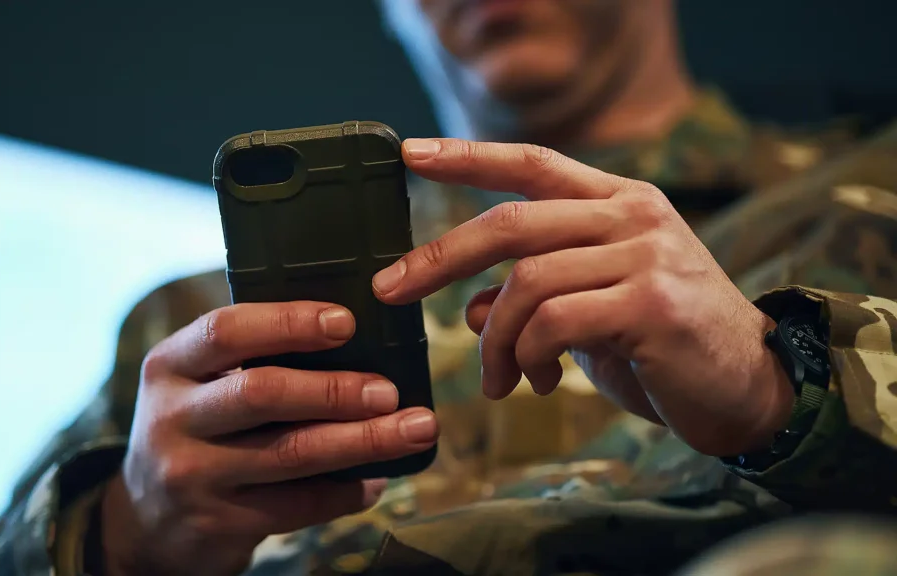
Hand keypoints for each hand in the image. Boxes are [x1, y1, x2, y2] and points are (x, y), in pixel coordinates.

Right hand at [101, 302, 438, 575]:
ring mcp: (191, 474)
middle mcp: (172, 417)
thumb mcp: (197, 383)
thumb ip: (251, 358)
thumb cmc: (195, 429)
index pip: (226, 330)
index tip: (347, 321)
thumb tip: (357, 342)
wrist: (147, 521)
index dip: (290, 322)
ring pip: (291, 453)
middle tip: (389, 390)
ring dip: (361, 441)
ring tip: (412, 430)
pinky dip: (345, 492)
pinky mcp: (218, 522)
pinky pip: (297, 505)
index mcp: (170, 365)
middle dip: (336, 389)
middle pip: (262, 393)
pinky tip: (376, 481)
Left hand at [374, 138, 792, 456]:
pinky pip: (553, 322)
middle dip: (439, 257)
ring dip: (496, 341)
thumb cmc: (662, 346)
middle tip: (388, 290)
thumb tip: (472, 307)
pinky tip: (538, 383)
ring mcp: (647, 255)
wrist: (748, 390)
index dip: (467, 156)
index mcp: (618, 203)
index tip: (409, 154)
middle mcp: (634, 215)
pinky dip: (527, 356)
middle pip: (512, 222)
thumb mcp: (589, 313)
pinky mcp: (652, 303)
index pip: (532, 163)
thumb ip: (536, 296)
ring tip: (499, 380)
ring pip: (528, 282)